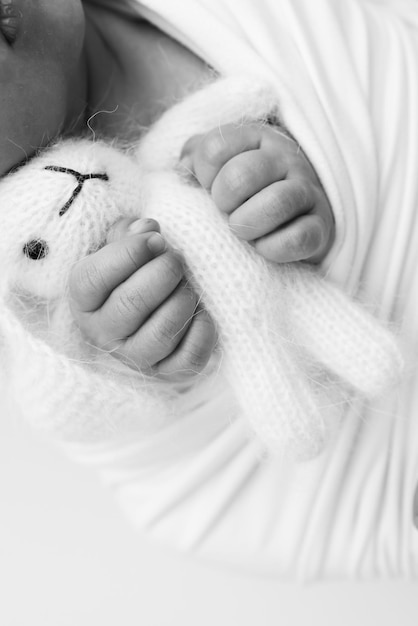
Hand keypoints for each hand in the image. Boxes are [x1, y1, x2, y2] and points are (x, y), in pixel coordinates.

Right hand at [69, 218, 216, 379]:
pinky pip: (189, 357)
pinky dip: (203, 330)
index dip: (130, 253)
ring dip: (184, 299)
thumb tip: (148, 228)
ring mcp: (134, 357)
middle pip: (132, 303)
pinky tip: (202, 313)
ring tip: (188, 286)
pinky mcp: (165, 373)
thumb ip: (129, 232)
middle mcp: (102, 333)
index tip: (156, 239)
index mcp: (84, 299)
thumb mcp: (121, 246)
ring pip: (162, 332)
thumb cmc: (133, 272)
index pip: (94, 277)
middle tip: (177, 260)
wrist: (150, 309)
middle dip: (164, 273)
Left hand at [180, 122, 334, 263]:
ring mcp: (307, 191)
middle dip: (224, 203)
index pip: (214, 149)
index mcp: (255, 138)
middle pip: (242, 175)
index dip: (204, 176)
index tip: (210, 189)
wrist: (295, 221)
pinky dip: (273, 248)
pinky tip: (263, 248)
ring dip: (248, 225)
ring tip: (243, 231)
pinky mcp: (321, 227)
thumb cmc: (246, 193)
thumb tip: (184, 166)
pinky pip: (299, 238)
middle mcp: (285, 158)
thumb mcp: (219, 167)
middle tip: (228, 213)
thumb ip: (196, 158)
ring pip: (277, 202)